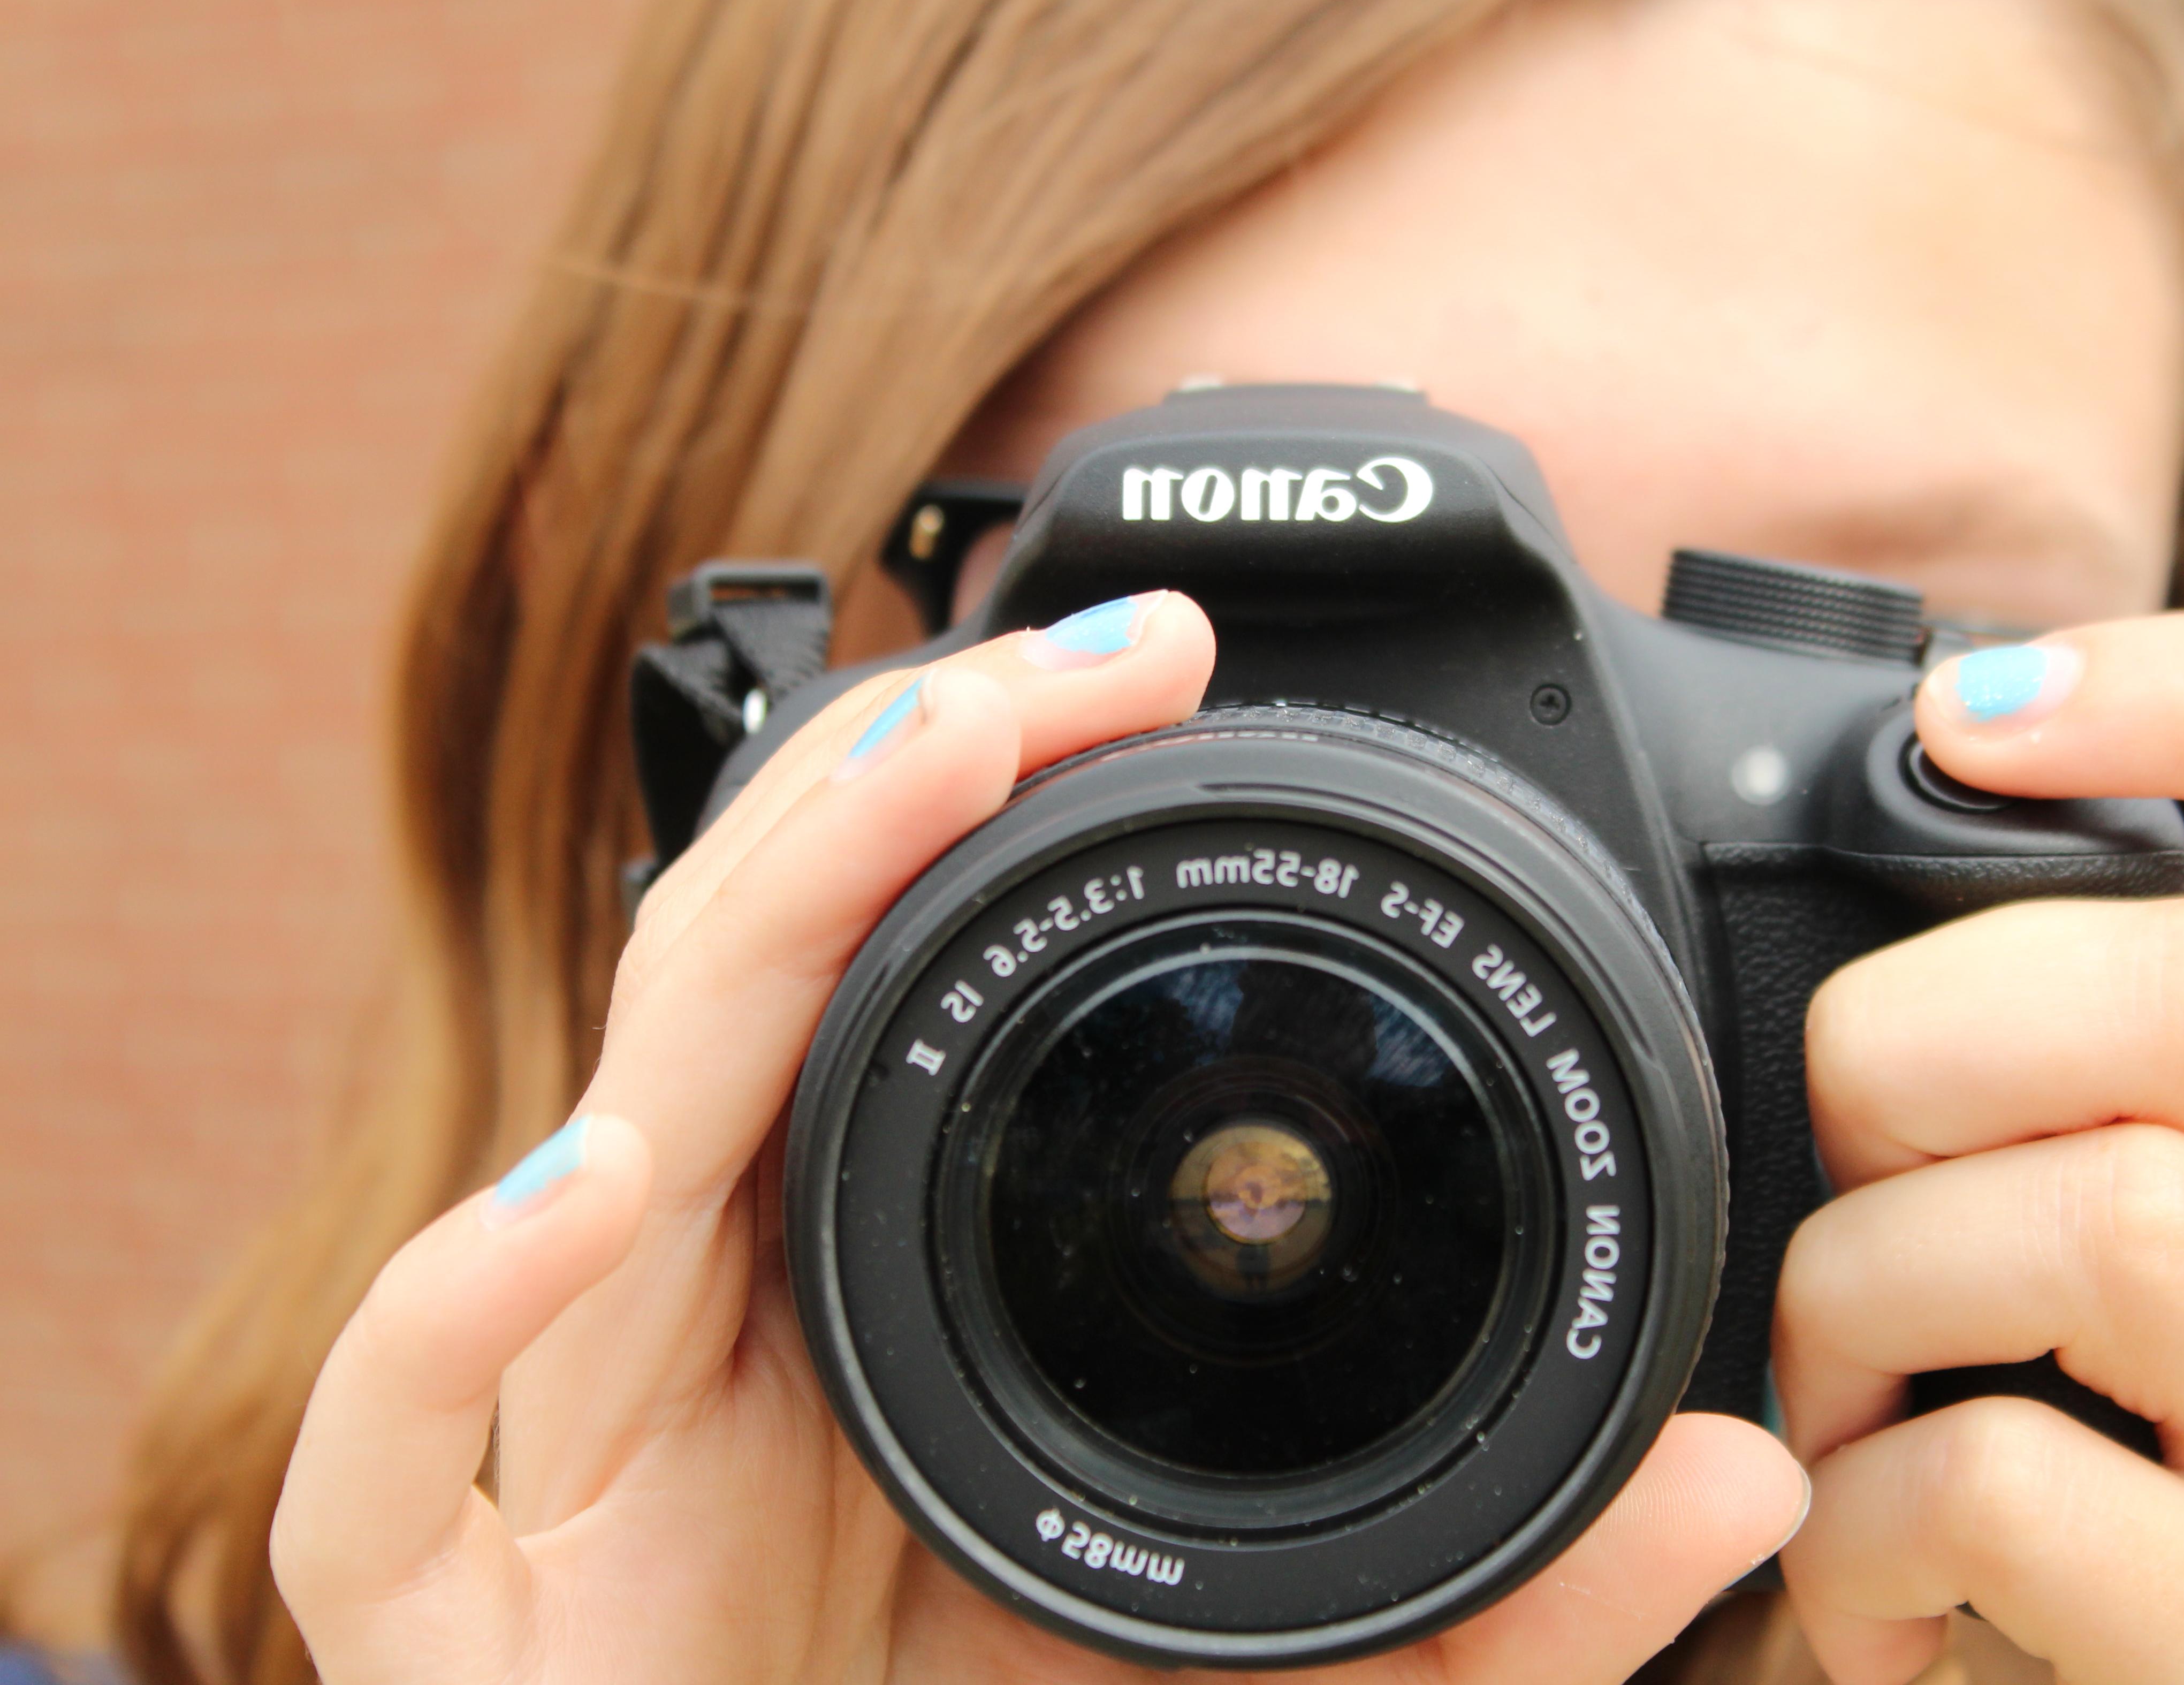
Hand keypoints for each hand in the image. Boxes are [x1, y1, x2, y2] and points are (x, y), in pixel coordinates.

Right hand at [270, 592, 1805, 1684]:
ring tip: (897, 774)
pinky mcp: (466, 1627)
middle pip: (758, 997)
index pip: (911, 991)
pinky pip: (386, 1459)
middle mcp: (721, 1336)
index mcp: (883, 1302)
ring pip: (593, 1140)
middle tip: (1076, 652)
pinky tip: (585, 1187)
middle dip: (894, 791)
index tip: (1176, 672)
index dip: (1007, 806)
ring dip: (735, 936)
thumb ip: (1508, 1608)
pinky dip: (454, 1307)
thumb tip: (1742, 1485)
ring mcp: (578, 1468)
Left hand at [1773, 612, 2183, 1684]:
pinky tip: (1881, 1596)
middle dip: (1912, 1052)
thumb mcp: (2088, 1261)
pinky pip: (2007, 1484)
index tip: (1968, 711)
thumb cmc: (2086, 1516)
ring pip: (2103, 1220)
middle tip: (1855, 1193)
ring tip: (1854, 1425)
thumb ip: (2047, 1080)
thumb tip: (1884, 849)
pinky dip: (1855, 1535)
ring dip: (1864, 1307)